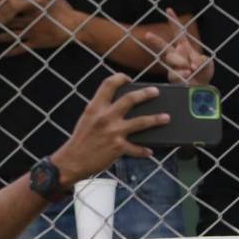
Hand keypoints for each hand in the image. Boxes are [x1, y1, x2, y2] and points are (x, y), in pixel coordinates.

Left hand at [0, 0, 81, 52]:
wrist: (73, 26)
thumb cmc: (65, 10)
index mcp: (30, 7)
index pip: (11, 5)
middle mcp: (27, 20)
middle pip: (7, 21)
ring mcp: (30, 32)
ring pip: (10, 35)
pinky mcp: (35, 43)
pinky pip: (21, 49)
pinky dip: (11, 52)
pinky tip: (3, 55)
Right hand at [50, 73, 170, 183]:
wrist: (72, 160)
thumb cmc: (80, 140)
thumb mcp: (87, 119)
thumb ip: (101, 110)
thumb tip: (118, 105)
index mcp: (95, 108)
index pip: (108, 85)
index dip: (120, 78)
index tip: (128, 78)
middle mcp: (105, 117)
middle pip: (130, 99)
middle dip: (146, 94)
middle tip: (155, 92)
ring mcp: (113, 132)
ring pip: (141, 122)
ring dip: (156, 119)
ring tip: (166, 118)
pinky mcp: (118, 147)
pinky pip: (136, 148)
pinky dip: (143, 150)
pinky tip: (149, 151)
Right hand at [144, 7, 212, 83]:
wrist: (202, 89)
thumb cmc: (203, 73)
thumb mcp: (207, 63)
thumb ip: (201, 60)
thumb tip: (191, 65)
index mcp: (184, 47)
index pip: (178, 32)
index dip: (173, 21)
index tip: (168, 10)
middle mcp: (176, 55)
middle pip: (164, 46)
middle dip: (156, 41)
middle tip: (147, 35)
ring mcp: (173, 66)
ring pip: (170, 59)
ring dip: (181, 62)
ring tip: (190, 69)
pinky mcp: (172, 77)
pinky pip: (174, 73)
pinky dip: (182, 74)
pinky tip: (188, 75)